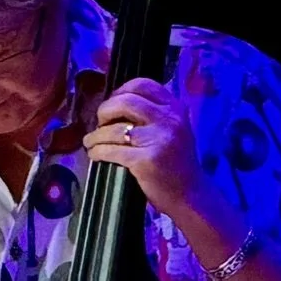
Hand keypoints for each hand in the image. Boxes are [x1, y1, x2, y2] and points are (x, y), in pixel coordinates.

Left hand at [81, 77, 210, 223]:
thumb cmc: (176, 162)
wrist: (190, 195)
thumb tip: (114, 103)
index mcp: (175, 109)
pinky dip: (96, 152)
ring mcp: (158, 140)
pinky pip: (110, 150)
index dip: (120, 91)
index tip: (112, 104)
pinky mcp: (146, 160)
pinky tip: (95, 155)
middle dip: (104, 111)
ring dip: (94, 136)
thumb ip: (153, 114)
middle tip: (99, 123)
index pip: (143, 84)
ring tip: (91, 142)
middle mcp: (169, 120)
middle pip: (124, 101)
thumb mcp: (173, 130)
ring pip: (113, 129)